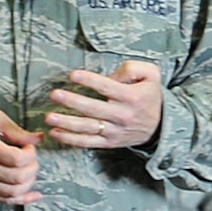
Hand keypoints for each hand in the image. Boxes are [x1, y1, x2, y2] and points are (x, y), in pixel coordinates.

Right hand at [0, 110, 43, 204]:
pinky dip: (23, 199)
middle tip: (31, 159)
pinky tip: (34, 195)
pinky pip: (5, 200)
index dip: (30, 154)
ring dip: (29, 182)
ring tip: (29, 171)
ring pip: (13, 191)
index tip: (29, 148)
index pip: (17, 159)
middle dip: (32, 168)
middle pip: (18, 177)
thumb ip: (17, 130)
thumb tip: (38, 139)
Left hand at [46, 60, 163, 148]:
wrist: (162, 125)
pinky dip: (71, 139)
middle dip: (72, 101)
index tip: (73, 75)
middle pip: (94, 109)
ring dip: (67, 123)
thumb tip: (111, 75)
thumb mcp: (151, 74)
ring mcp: (115, 131)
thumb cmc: (150, 95)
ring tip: (49, 117)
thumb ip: (132, 68)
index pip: (107, 87)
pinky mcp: (110, 142)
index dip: (89, 81)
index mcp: (131, 97)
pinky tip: (56, 133)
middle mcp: (122, 115)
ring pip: (88, 128)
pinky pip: (88, 142)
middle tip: (55, 94)